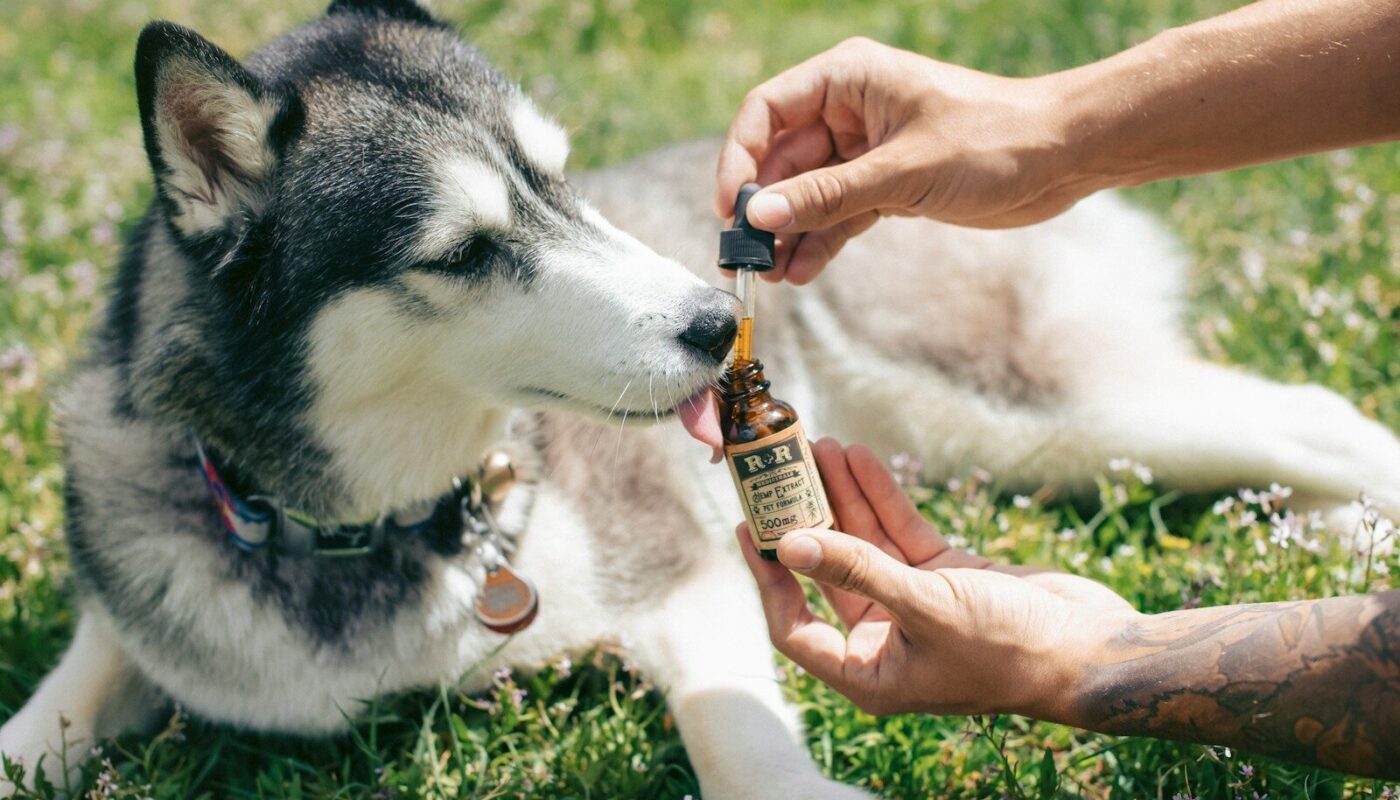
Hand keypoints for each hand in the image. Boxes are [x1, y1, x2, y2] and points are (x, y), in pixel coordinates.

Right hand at [715, 38, 1087, 283]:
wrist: (1063, 157)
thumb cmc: (995, 139)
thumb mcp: (903, 170)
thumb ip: (828, 196)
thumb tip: (759, 217)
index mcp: (848, 79)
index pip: (768, 112)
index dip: (741, 160)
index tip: (731, 210)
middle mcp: (850, 110)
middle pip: (782, 158)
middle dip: (763, 209)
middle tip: (744, 258)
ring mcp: (866, 149)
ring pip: (808, 193)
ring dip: (788, 233)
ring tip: (770, 276)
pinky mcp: (887, 184)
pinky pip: (838, 213)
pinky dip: (820, 241)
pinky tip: (803, 272)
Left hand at [736, 439, 1136, 718]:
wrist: (1092, 648)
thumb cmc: (1009, 649)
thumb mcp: (926, 607)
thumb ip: (857, 571)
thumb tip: (792, 544)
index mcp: (869, 673)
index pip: (794, 627)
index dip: (769, 578)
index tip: (750, 528)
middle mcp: (884, 641)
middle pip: (826, 572)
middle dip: (806, 520)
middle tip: (779, 472)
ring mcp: (914, 605)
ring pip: (863, 544)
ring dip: (841, 497)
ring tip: (820, 445)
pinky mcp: (945, 577)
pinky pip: (900, 531)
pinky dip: (881, 497)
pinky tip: (860, 458)